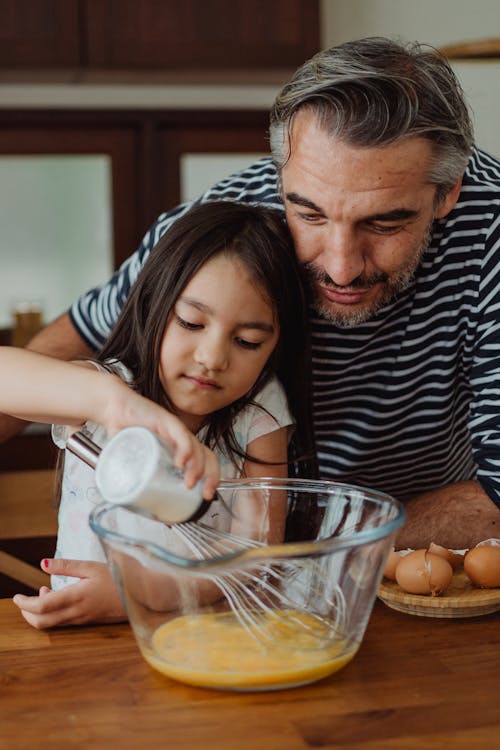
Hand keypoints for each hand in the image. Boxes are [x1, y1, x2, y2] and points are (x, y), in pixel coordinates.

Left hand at [12, 558, 126, 628]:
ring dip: (40, 613)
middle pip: (42, 622)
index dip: (24, 603)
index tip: (16, 596)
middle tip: (21, 600)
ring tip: (41, 592)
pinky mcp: (89, 621)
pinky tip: (59, 597)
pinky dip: (53, 613)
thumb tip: (43, 563)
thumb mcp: (93, 565)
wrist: (145, 593)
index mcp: (76, 597)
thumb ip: (67, 566)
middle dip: (27, 613)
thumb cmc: (121, 575)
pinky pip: (64, 622)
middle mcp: (77, 612)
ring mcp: (83, 619)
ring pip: (52, 624)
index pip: (41, 607)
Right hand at [102, 380, 219, 500]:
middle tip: (204, 494)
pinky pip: (181, 435)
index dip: (212, 478)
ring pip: (197, 448)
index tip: (207, 497)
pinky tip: (180, 462)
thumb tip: (137, 505)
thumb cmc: (126, 436)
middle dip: (211, 477)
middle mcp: (182, 439)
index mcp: (180, 449)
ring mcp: (175, 430)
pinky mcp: (165, 421)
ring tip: (189, 483)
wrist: (115, 411)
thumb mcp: (136, 461)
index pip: (206, 462)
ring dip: (196, 468)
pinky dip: (184, 449)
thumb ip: (139, 478)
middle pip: (207, 457)